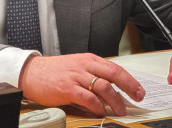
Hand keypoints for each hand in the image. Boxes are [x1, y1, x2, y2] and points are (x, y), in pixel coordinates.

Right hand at [18, 53, 144, 116]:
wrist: (32, 72)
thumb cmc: (54, 71)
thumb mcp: (77, 67)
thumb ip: (93, 74)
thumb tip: (112, 89)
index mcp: (89, 59)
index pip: (115, 68)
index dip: (130, 80)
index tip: (139, 90)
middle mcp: (84, 66)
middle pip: (113, 74)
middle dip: (129, 87)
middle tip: (137, 98)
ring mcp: (76, 76)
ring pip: (103, 87)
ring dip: (115, 101)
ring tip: (120, 110)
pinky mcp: (67, 88)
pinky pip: (87, 98)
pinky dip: (97, 106)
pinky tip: (100, 112)